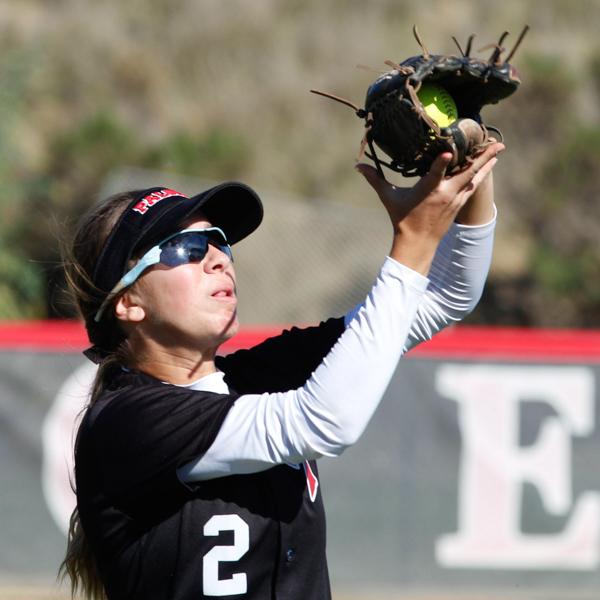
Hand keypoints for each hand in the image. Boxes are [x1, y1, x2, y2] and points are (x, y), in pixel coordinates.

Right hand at [356, 142, 502, 273]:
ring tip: (499, 148)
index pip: (435, 173)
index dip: (442, 162)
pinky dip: (481, 174)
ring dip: (487, 163)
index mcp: (427, 190)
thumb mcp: (389, 198)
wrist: (417, 244)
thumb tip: (357, 166)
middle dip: (483, 157)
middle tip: (497, 141)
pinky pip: (473, 186)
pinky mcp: (459, 205)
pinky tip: (489, 164)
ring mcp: (455, 199)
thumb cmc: (402, 219)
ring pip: (475, 178)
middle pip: (468, 172)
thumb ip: (375, 179)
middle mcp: (445, 194)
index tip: (449, 151)